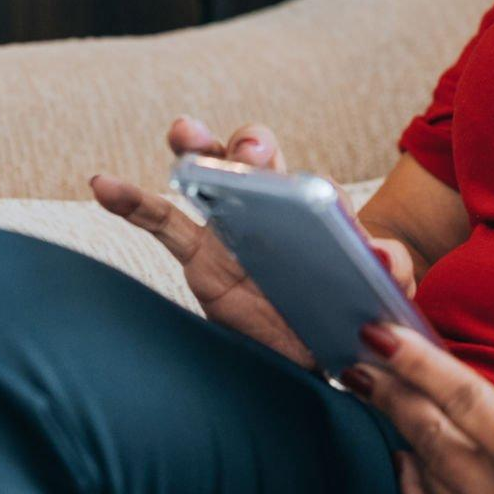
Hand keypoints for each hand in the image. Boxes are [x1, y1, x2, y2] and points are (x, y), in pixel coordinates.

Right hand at [88, 119, 419, 365]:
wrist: (318, 362)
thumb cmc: (350, 316)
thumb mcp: (381, 292)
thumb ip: (390, 268)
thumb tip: (377, 253)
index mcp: (316, 210)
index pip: (305, 181)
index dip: (293, 175)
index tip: (279, 174)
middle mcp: (270, 208)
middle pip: (254, 160)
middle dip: (247, 146)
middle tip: (248, 150)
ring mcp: (231, 230)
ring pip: (207, 177)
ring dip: (196, 148)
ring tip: (185, 132)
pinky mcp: (201, 259)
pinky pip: (164, 224)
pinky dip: (132, 201)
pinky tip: (103, 183)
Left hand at [343, 322, 493, 493]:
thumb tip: (457, 387)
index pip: (457, 399)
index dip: (413, 363)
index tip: (378, 336)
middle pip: (427, 437)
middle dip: (390, 394)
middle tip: (361, 362)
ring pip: (424, 478)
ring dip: (400, 434)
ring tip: (382, 396)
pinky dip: (416, 486)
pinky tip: (406, 455)